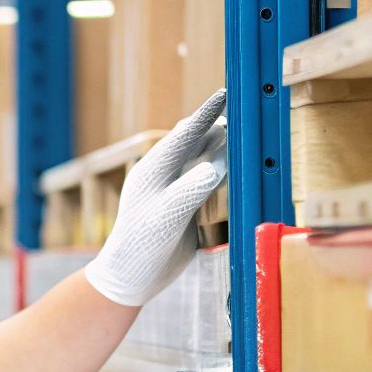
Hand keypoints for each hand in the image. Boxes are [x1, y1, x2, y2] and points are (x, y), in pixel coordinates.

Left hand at [82, 90, 228, 307]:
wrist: (131, 278)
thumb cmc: (142, 246)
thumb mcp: (167, 217)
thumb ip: (191, 190)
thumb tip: (218, 164)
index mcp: (153, 170)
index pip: (185, 134)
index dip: (206, 114)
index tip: (226, 94)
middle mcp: (163, 175)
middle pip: (194, 142)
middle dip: (215, 124)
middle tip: (240, 107)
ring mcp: (173, 190)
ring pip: (200, 159)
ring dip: (220, 145)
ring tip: (240, 129)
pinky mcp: (183, 206)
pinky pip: (205, 181)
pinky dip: (221, 169)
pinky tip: (234, 165)